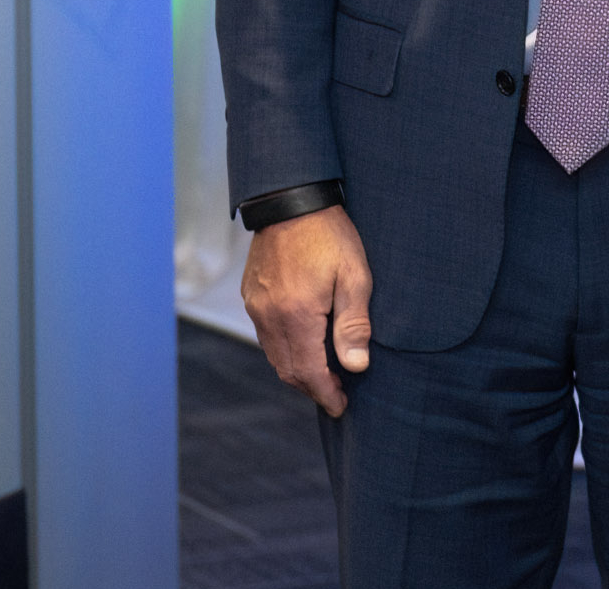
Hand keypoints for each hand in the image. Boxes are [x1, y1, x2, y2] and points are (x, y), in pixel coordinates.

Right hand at [241, 204, 374, 416]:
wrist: (290, 201)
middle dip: (312, 388)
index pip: (309, 372)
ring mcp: (257, 307)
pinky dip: (284, 350)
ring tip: (323, 376)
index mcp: (296, 316)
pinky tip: (303, 346)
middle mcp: (269, 317)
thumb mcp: (355, 277)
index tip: (341, 407)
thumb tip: (356, 366)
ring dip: (297, 370)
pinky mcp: (252, 295)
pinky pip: (266, 336)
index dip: (326, 394)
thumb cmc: (330, 236)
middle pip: (288, 369)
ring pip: (274, 355)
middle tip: (335, 396)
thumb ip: (353, 324)